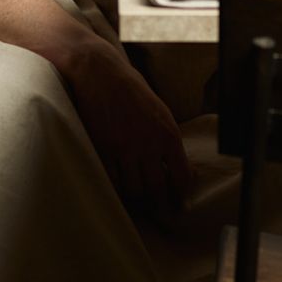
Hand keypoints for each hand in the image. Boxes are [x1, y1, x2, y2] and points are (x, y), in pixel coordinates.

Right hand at [66, 42, 192, 222]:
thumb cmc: (131, 89)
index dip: (180, 195)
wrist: (99, 72)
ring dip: (136, 194)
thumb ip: (168, 139)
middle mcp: (149, 143)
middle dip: (159, 203)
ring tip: (135, 193)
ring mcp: (124, 147)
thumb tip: (180, 168)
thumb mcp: (160, 110)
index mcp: (168, 133)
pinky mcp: (102, 148)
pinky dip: (116, 185)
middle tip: (157, 210)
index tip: (177, 202)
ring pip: (134, 189)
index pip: (182, 177)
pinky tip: (117, 182)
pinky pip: (112, 180)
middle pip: (158, 189)